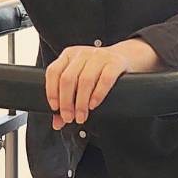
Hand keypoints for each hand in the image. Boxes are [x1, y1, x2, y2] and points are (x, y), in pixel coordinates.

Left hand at [45, 39, 160, 129]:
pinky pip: (105, 79)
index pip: (53, 71)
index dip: (51, 91)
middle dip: (66, 102)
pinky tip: (94, 105)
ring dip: (81, 103)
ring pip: (85, 80)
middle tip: (69, 118)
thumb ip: (66, 100)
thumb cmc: (97, 72)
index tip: (55, 108)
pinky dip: (98, 94)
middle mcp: (82, 53)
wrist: (125, 57)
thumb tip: (57, 123)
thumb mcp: (79, 81)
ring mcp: (99, 56)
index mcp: (69, 55)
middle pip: (68, 78)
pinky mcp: (115, 62)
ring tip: (81, 116)